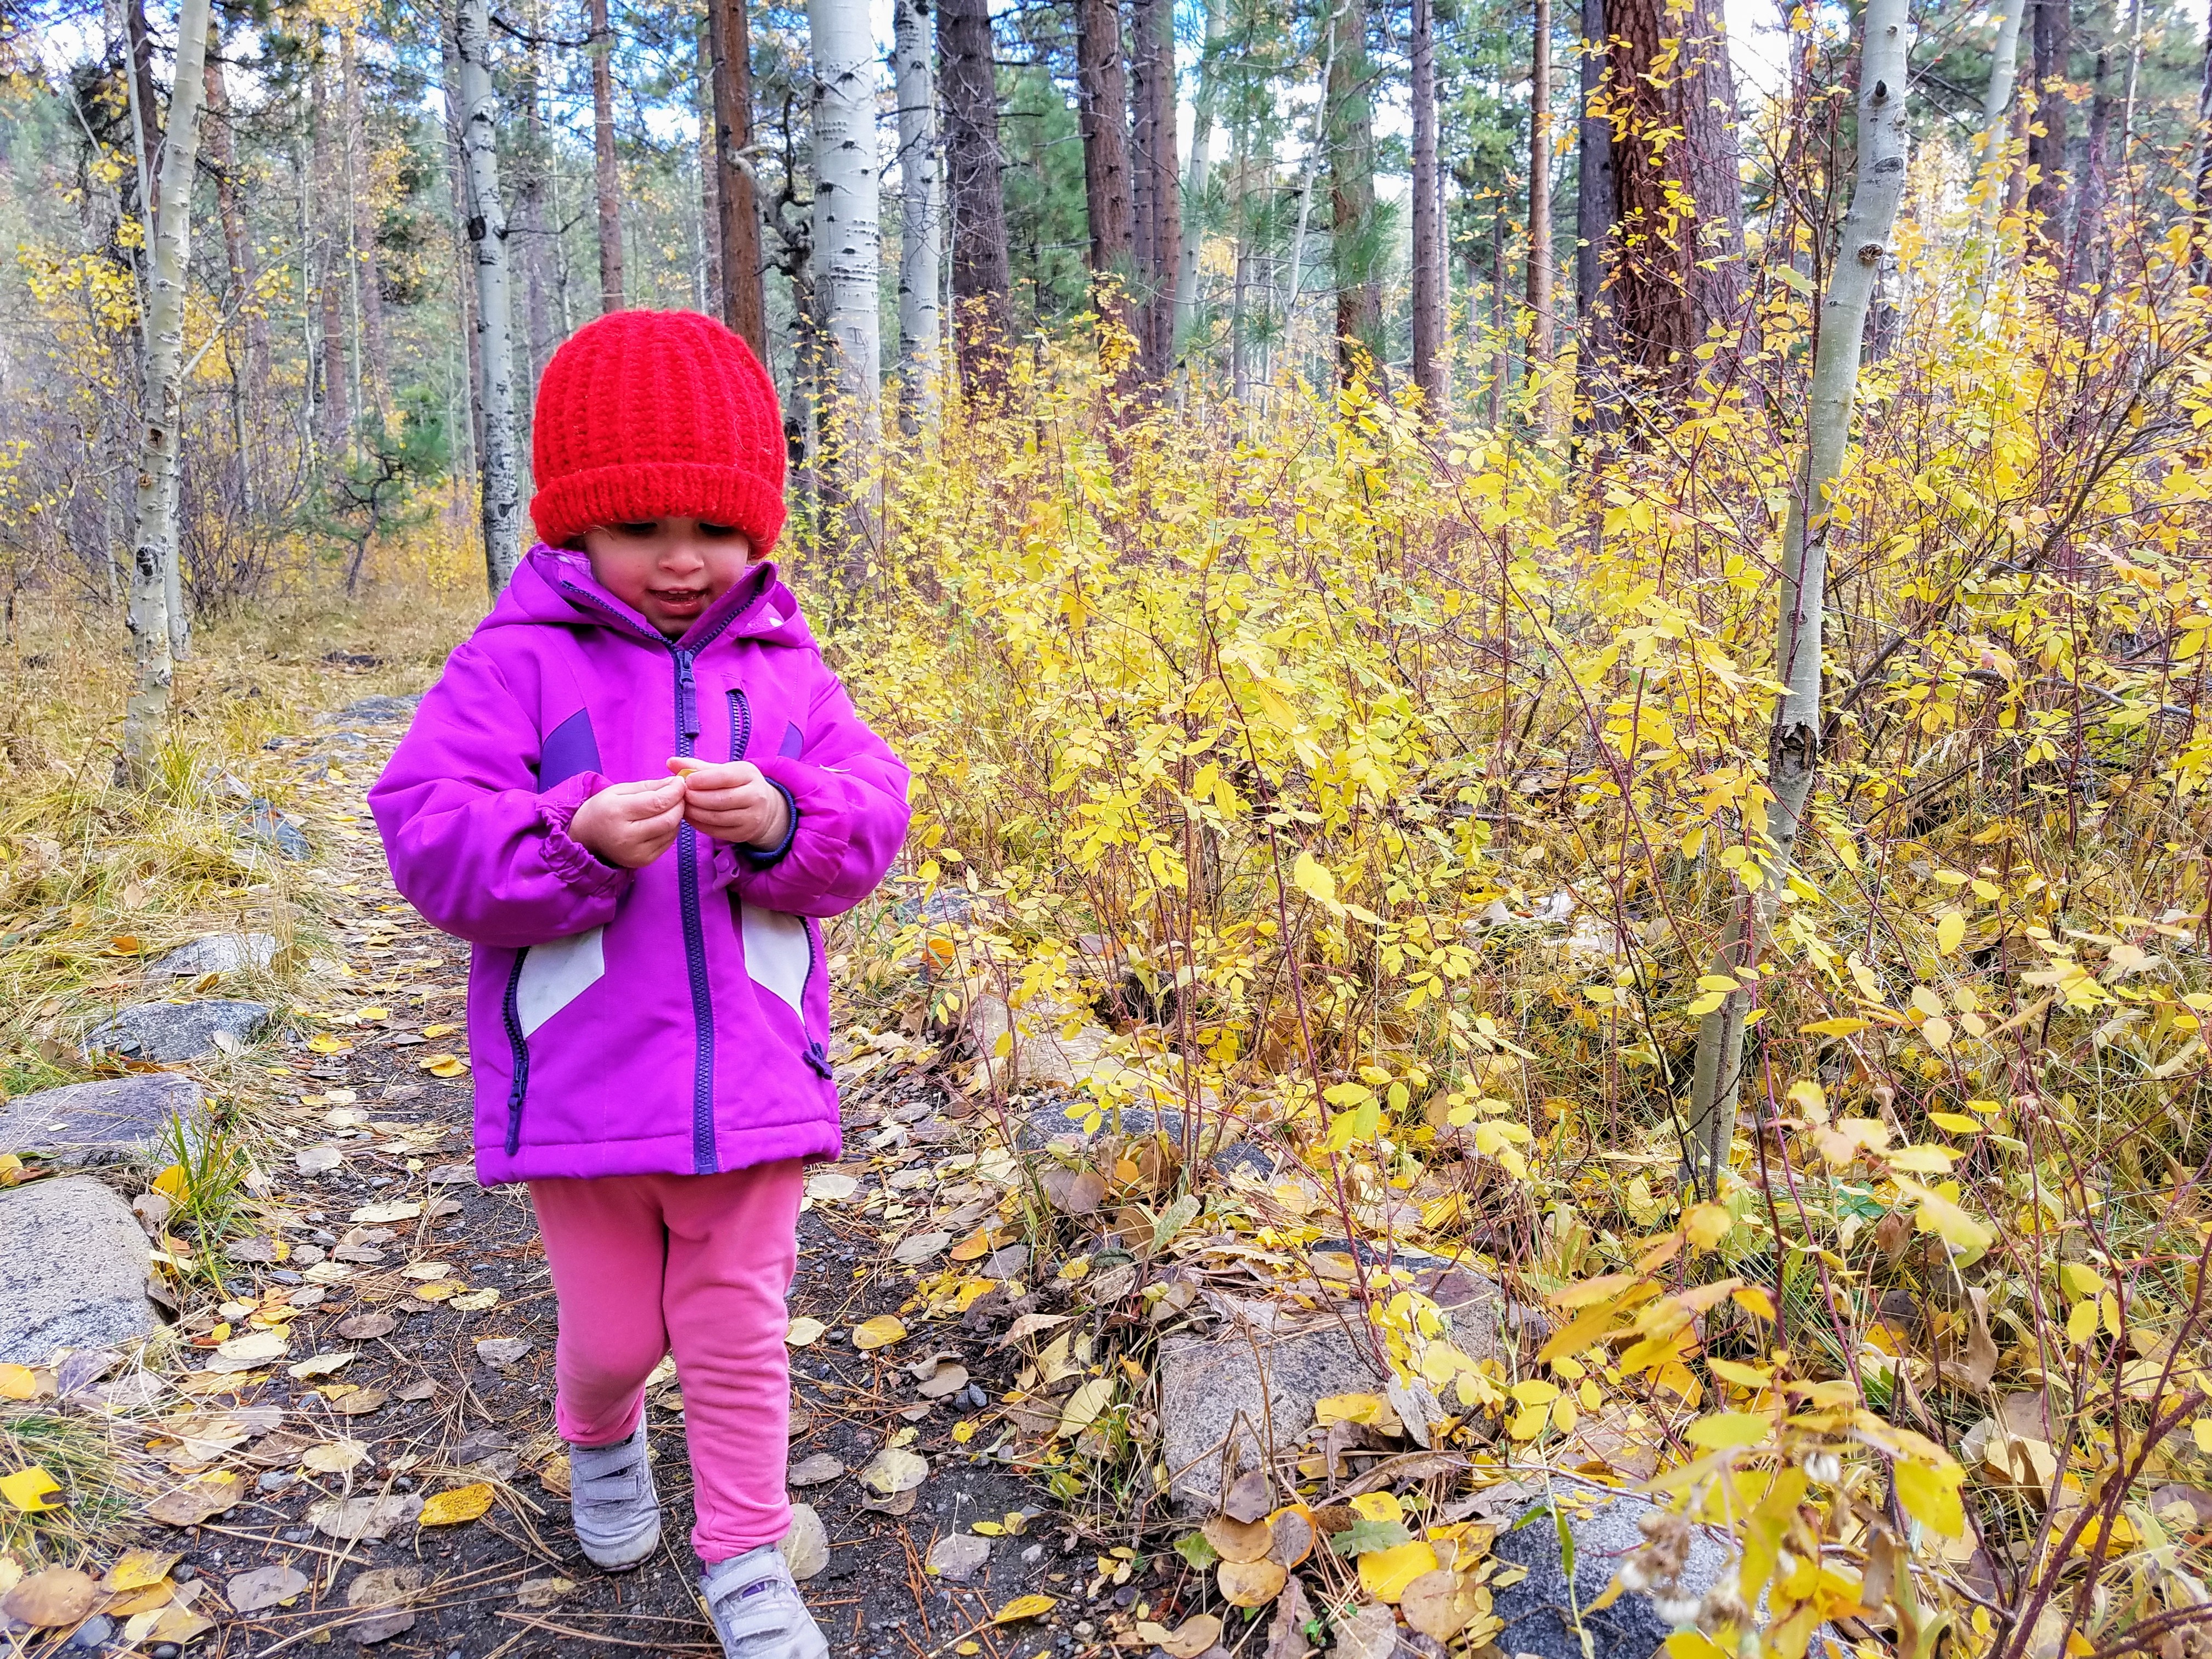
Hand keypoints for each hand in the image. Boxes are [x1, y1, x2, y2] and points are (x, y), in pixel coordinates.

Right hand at [569, 776, 686, 868]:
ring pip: (671, 832)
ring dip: (676, 817)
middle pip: (668, 820)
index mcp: (617, 813)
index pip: (657, 803)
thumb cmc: (604, 809)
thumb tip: (675, 783)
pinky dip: (671, 830)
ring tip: (669, 807)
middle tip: (679, 795)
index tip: (680, 783)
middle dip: (679, 804)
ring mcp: (635, 852)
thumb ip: (649, 786)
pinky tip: (663, 822)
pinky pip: (667, 843)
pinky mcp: (642, 861)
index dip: (674, 792)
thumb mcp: (620, 790)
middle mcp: (626, 836)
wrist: (586, 837)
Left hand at [669, 757, 791, 849]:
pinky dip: (699, 824)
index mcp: (749, 774)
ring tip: (682, 806)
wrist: (764, 808)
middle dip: (695, 798)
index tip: (685, 781)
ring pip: (716, 817)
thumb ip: (697, 767)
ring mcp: (752, 817)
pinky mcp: (744, 833)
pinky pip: (716, 831)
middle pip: (720, 799)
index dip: (702, 779)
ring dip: (694, 812)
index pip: (725, 777)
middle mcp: (756, 796)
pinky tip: (690, 817)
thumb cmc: (737, 785)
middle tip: (680, 796)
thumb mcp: (723, 771)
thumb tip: (671, 762)